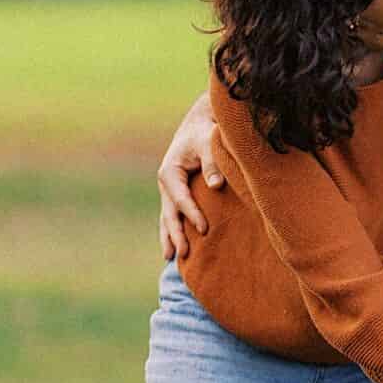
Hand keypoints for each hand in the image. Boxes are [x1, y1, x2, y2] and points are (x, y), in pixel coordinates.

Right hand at [155, 91, 221, 260]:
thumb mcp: (208, 144)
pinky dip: (173, 231)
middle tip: (183, 254)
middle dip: (175, 234)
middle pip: (169, 214)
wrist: (199, 125)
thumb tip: (216, 185)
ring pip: (167, 218)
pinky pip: (172, 216)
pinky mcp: (175, 194)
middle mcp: (166, 184)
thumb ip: (212, 164)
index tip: (204, 229)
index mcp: (170, 172)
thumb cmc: (205, 134)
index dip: (192, 214)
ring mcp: (168, 191)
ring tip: (170, 257)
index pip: (181, 199)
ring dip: (169, 237)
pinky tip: (174, 248)